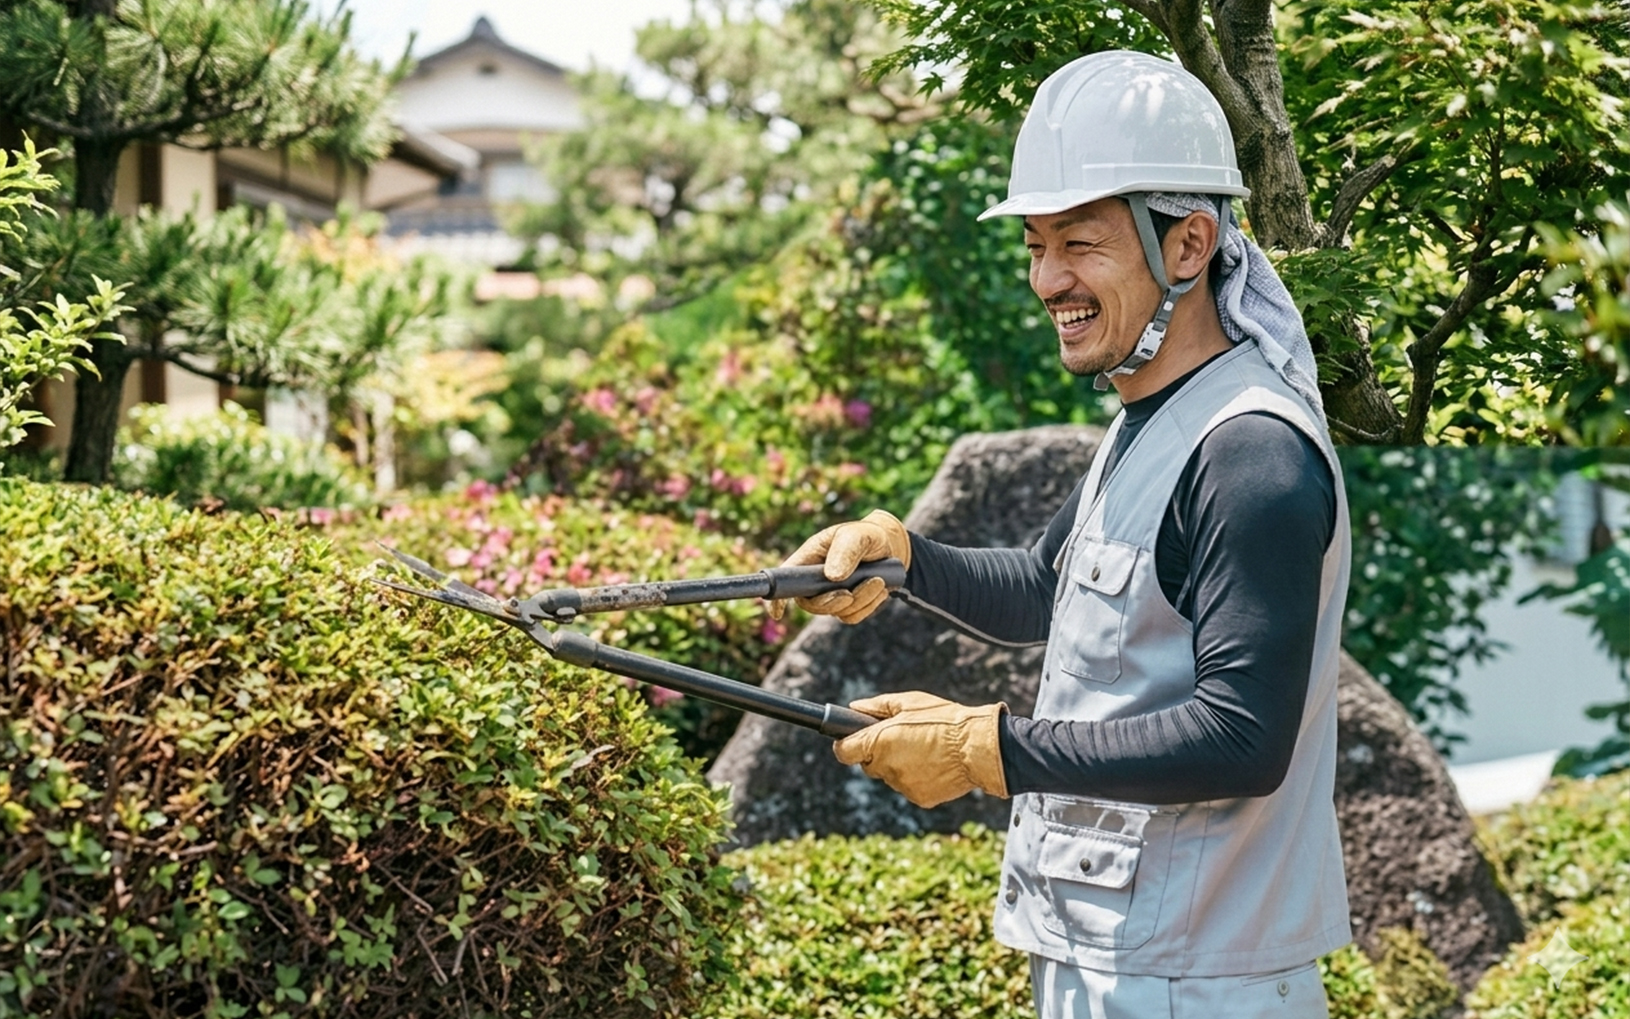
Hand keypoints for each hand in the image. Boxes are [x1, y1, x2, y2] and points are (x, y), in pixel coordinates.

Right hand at [766, 509, 910, 623]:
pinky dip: (869, 605)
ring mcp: (831, 595)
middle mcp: (815, 581)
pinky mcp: (848, 607)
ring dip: (860, 599)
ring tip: (878, 580)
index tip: (777, 613)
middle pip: (810, 604)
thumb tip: (833, 577)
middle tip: (850, 593)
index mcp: (808, 559)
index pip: (785, 578)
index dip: (776, 597)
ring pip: (837, 612)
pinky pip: (853, 616)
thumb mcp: (857, 535)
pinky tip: (879, 587)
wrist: (890, 548)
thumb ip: (846, 552)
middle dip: (830, 602)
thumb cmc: (866, 536)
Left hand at [832, 691, 1008, 808]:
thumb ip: (877, 706)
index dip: (846, 745)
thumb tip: (855, 708)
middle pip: (869, 764)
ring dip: (900, 765)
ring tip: (925, 749)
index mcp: (879, 742)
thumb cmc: (944, 719)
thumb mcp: (909, 702)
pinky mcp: (919, 798)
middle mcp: (886, 766)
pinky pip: (910, 787)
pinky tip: (935, 764)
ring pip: (891, 776)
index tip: (851, 742)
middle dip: (878, 753)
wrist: (978, 747)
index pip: (844, 752)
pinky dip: (918, 777)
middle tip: (901, 739)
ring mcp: (902, 785)